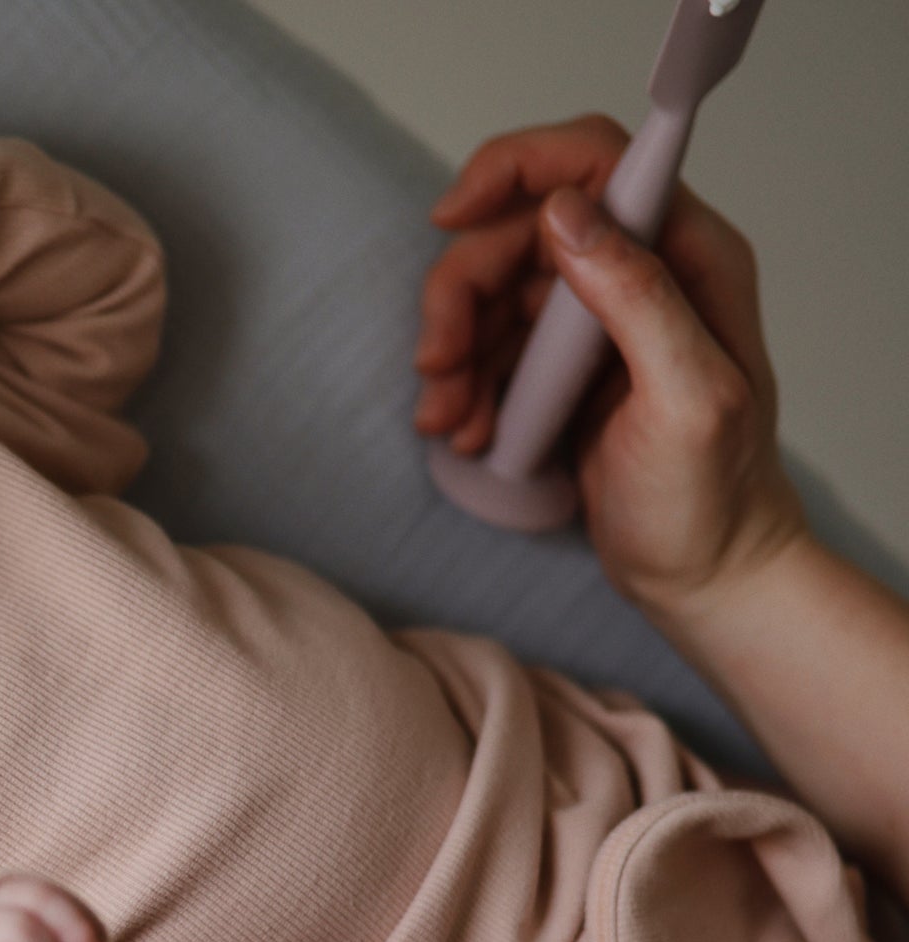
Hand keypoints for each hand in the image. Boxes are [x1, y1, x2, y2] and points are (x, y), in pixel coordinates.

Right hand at [415, 115, 807, 621]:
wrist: (700, 575)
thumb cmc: (709, 499)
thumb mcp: (687, 398)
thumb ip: (639, 296)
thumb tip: (566, 214)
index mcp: (687, 257)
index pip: (595, 163)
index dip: (515, 169)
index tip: (451, 217)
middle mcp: (639, 272)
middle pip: (518, 232)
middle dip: (461, 297)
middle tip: (437, 368)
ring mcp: (593, 319)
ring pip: (491, 293)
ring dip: (453, 354)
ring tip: (450, 422)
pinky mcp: (559, 366)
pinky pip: (488, 348)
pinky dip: (463, 386)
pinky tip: (466, 433)